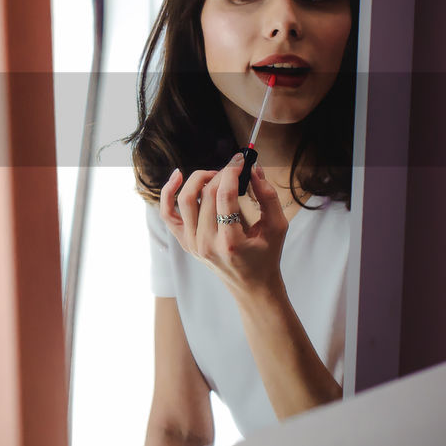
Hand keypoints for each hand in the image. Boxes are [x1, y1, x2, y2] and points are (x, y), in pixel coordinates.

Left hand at [159, 153, 287, 297]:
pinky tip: (177, 176)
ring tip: (215, 174)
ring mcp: (192, 244)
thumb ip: (268, 196)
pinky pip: (168, 214)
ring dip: (199, 179)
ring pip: (186, 199)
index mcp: (230, 243)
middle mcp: (206, 244)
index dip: (231, 172)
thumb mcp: (277, 227)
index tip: (240, 160)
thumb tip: (254, 168)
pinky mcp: (184, 241)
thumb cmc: (266, 256)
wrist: (251, 285)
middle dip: (221, 174)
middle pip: (207, 195)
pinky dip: (168, 192)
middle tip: (234, 168)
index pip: (224, 197)